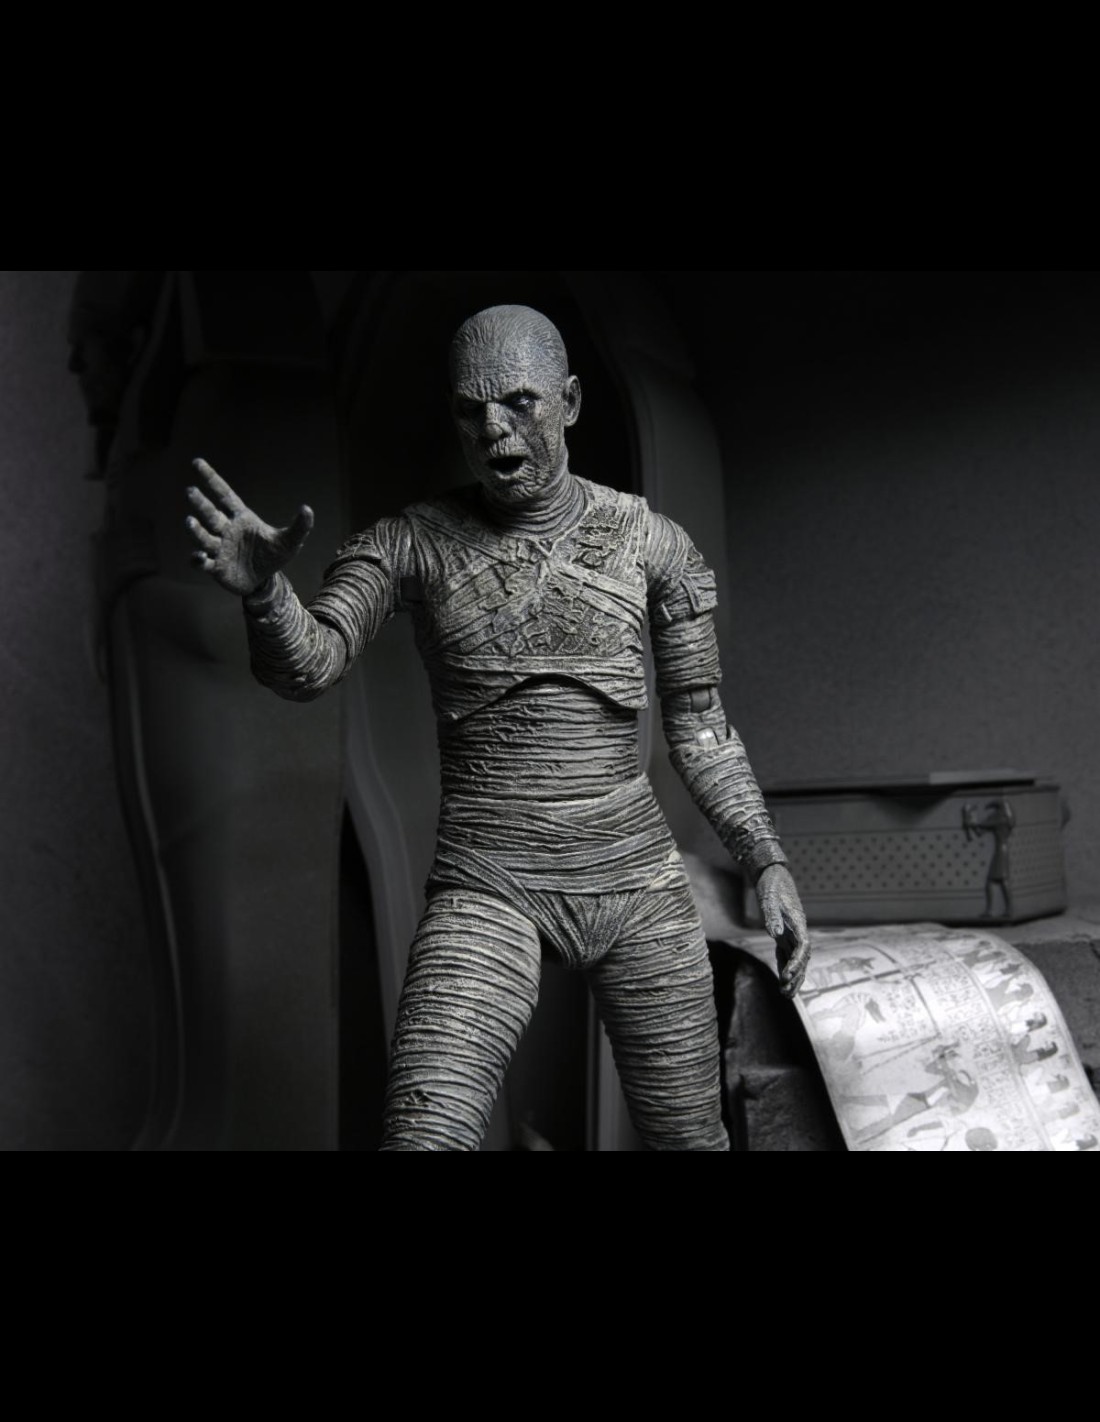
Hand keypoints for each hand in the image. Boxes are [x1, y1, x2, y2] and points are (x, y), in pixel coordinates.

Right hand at [185, 458, 313, 595]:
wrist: (264, 582)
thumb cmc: (273, 556)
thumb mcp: (289, 542)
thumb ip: (300, 526)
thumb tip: (307, 508)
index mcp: (241, 519)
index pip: (224, 494)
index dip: (211, 478)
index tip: (196, 462)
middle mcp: (226, 530)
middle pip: (210, 513)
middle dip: (200, 503)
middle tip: (191, 491)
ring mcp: (219, 548)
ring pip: (203, 536)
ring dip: (196, 529)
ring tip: (190, 521)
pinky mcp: (215, 567)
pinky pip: (202, 562)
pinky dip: (197, 559)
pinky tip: (198, 557)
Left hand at [756, 864, 811, 998]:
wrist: (773, 875)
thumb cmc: (772, 885)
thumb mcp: (769, 899)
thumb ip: (772, 916)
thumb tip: (775, 934)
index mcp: (798, 922)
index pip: (803, 946)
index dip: (797, 963)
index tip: (788, 976)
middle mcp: (798, 930)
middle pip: (802, 958)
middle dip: (797, 976)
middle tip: (787, 993)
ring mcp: (792, 933)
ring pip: (796, 959)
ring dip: (792, 976)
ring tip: (786, 994)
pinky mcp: (784, 933)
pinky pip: (787, 954)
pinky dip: (785, 967)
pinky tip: (782, 980)